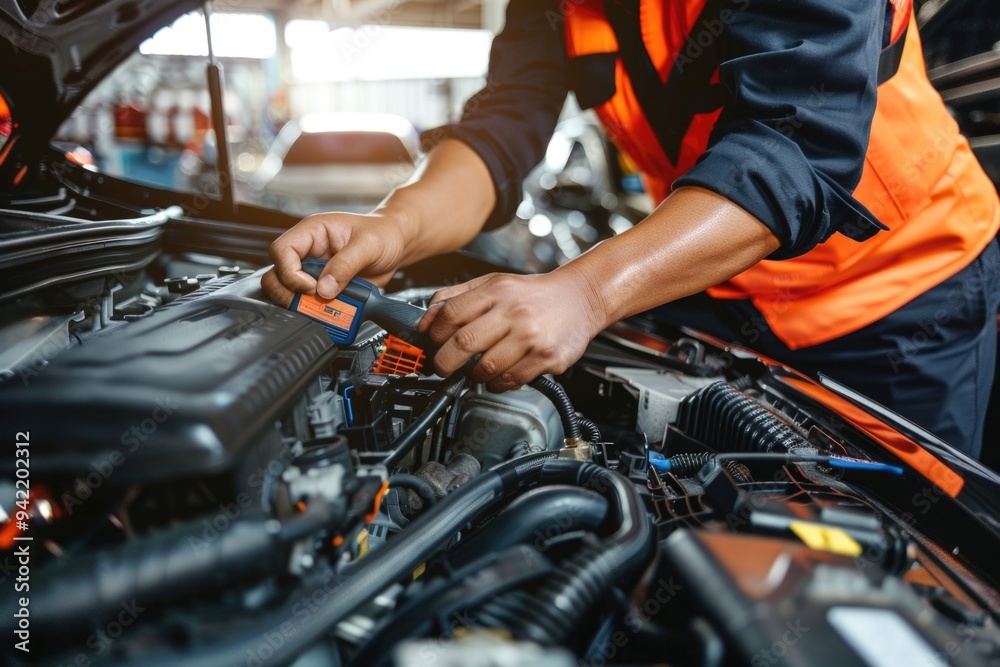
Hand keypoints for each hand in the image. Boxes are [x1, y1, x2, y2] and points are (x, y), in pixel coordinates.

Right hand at [262, 212, 407, 306]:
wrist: (395, 244)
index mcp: (312, 232)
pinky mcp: (321, 288)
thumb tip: (325, 289)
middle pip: (275, 275)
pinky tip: (332, 311)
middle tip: (313, 301)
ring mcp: (312, 271)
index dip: (290, 273)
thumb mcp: (368, 245)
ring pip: (286, 292)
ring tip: (324, 308)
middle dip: (289, 293)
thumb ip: (346, 265)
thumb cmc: (381, 234)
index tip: (312, 286)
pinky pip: (307, 303)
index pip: (281, 251)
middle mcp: (307, 252)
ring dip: (301, 305)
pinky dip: (316, 312)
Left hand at [419, 266, 608, 391]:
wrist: (581, 298)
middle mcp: (514, 312)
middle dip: (444, 362)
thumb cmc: (534, 294)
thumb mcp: (494, 283)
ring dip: (473, 375)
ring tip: (475, 370)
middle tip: (443, 367)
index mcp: (497, 290)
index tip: (432, 344)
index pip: (451, 314)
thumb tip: (426, 319)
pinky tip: (498, 376)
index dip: (434, 334)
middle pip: (464, 344)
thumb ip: (457, 297)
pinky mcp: (547, 358)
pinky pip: (511, 380)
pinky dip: (497, 383)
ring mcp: (532, 337)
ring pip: (486, 368)